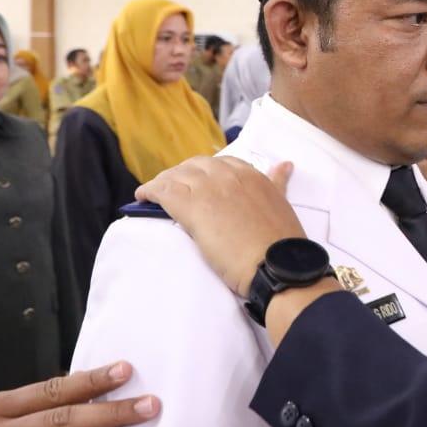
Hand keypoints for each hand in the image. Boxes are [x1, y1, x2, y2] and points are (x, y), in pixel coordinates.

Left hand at [136, 156, 303, 296]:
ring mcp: (209, 188)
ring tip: (155, 195)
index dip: (204, 172)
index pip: (220, 163)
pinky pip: (162, 190)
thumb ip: (277, 183)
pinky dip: (149, 191)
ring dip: (163, 183)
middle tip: (175, 190)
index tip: (198, 183)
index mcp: (252, 175)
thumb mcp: (282, 203)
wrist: (275, 264)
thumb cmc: (281, 242)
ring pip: (175, 176)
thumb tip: (284, 165)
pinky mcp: (191, 206)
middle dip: (182, 175)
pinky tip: (142, 197)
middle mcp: (228, 175)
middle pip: (194, 166)